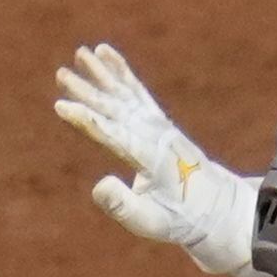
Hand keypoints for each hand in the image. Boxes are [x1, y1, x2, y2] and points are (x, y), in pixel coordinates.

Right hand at [55, 44, 270, 276]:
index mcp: (151, 159)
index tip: (61, 106)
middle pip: (116, 108)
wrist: (215, 207)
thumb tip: (99, 185)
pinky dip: (121, 71)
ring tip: (80, 53)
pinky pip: (137, 90)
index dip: (87, 120)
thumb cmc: (178, 218)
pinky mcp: (159, 121)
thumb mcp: (150, 222)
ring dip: (102, 75)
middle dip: (88, 91)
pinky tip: (105, 53)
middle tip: (61, 74)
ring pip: (126, 94)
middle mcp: (156, 135)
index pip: (114, 136)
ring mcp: (159, 125)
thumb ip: (123, 206)